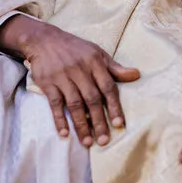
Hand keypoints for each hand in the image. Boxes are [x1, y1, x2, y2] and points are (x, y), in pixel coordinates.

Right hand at [18, 22, 139, 146]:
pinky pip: (55, 104)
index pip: (108, 87)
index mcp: (95, 62)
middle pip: (92, 99)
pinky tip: (64, 133)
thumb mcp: (97, 53)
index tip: (119, 124)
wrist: (45, 39)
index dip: (114, 106)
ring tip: (87, 142)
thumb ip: (115, 68)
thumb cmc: (76, 49)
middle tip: (104, 140)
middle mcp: (80, 70)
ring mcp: (63, 77)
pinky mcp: (47, 83)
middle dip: (98, 121)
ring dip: (81, 124)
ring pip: (74, 104)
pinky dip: (59, 119)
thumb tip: (137, 74)